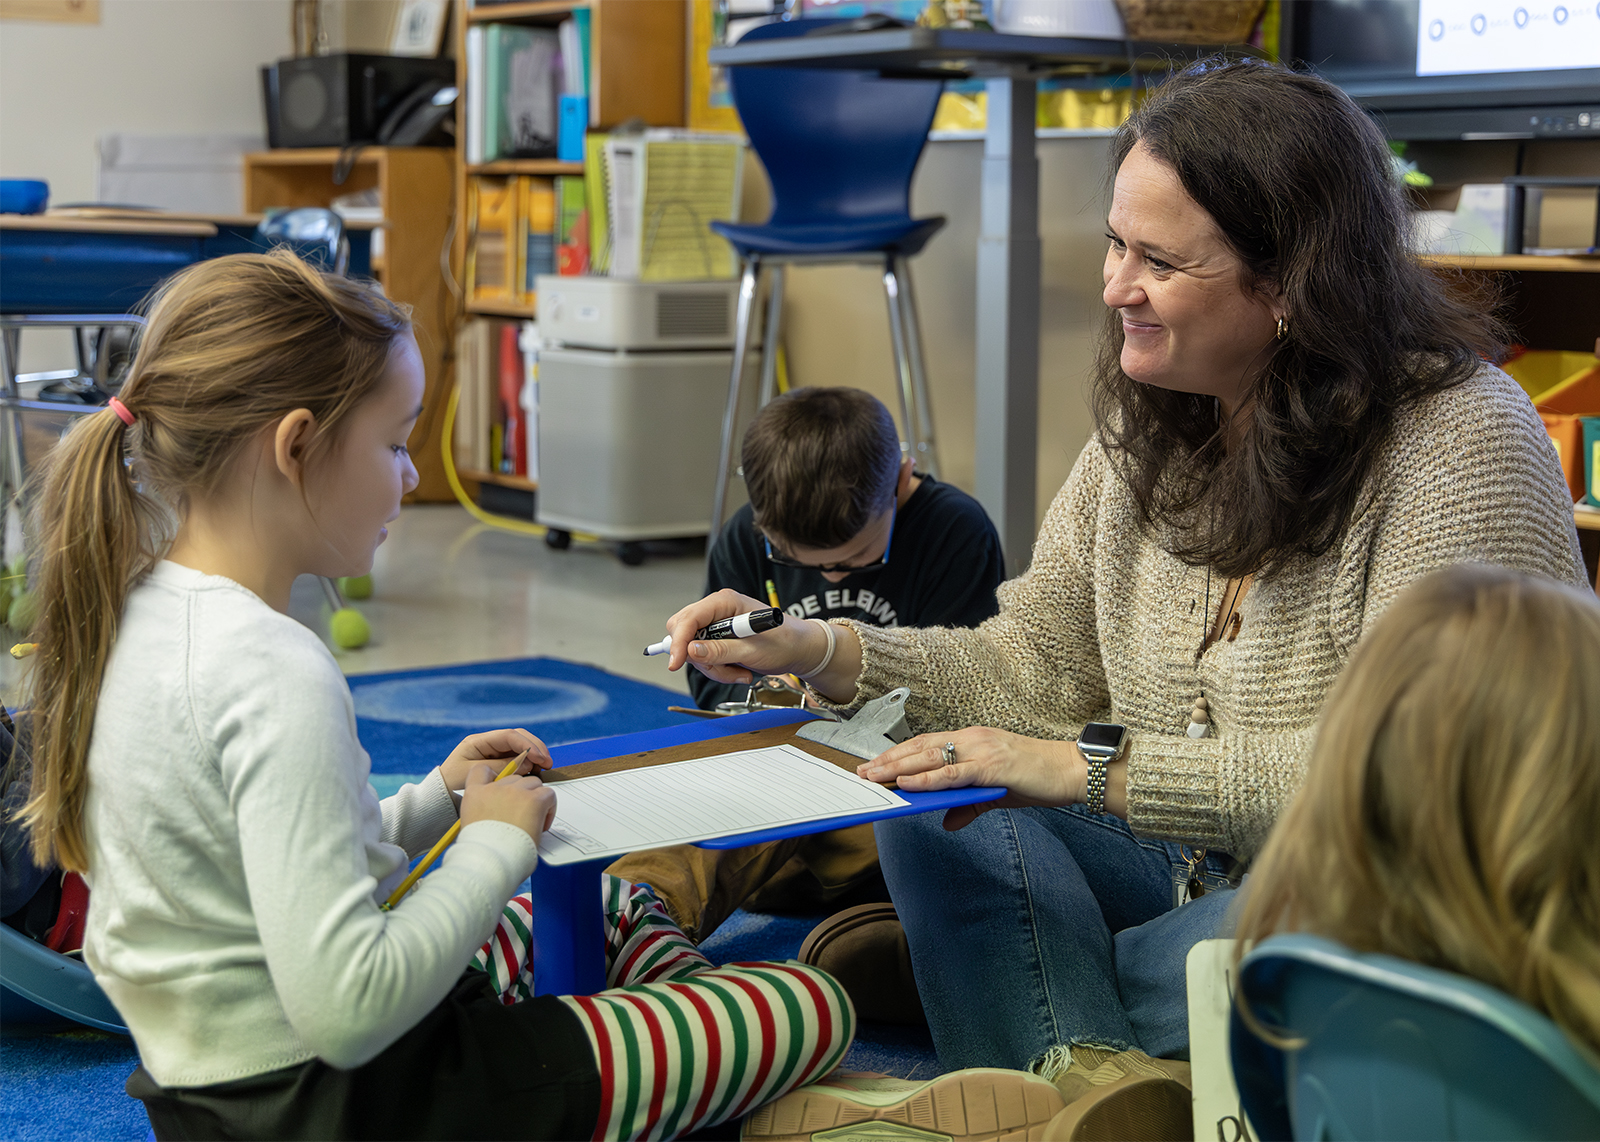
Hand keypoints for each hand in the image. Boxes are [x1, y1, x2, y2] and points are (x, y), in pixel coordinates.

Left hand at [440, 729, 551, 797]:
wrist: (440, 796)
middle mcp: (488, 743)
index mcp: (478, 742)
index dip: (527, 745)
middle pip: (518, 737)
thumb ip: (501, 768)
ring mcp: (494, 752)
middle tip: (548, 762)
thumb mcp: (475, 775)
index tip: (540, 758)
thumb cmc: (451, 784)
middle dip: (536, 747)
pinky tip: (535, 771)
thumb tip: (526, 764)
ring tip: (543, 768)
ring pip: (520, 746)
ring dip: (534, 754)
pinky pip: (517, 758)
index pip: (509, 736)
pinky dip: (529, 763)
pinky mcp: (498, 762)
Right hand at [459, 764, 557, 843]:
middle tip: (522, 815)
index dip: (493, 776)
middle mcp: (494, 788)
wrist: (489, 860)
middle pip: (514, 779)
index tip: (501, 789)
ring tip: (533, 820)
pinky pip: (548, 794)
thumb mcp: (471, 825)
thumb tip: (498, 813)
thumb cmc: (482, 850)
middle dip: (520, 794)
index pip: (481, 770)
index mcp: (474, 794)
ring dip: (535, 799)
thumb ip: (483, 811)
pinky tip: (542, 824)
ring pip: (533, 783)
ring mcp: (514, 791)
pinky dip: (550, 808)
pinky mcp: (533, 799)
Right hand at [662, 589, 832, 683]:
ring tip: (740, 673)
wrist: (799, 649)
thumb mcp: (752, 651)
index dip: (678, 642)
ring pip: (692, 650)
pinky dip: (717, 669)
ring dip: (713, 668)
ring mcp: (716, 623)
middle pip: (683, 632)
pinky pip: (703, 657)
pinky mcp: (717, 638)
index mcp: (725, 602)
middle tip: (721, 671)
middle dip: (698, 658)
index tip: (675, 664)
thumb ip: (720, 651)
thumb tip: (691, 651)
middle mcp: (717, 609)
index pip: (689, 618)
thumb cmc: (784, 642)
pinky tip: (738, 671)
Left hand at [858, 728, 1085, 830]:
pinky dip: (927, 778)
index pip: (926, 744)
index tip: (874, 764)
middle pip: (920, 747)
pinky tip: (908, 783)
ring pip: (930, 756)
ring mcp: (981, 750)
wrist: (1070, 771)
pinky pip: (952, 773)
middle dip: (888, 760)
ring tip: (874, 777)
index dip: (898, 753)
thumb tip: (948, 822)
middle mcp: (972, 739)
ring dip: (899, 767)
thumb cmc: (1036, 778)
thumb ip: (969, 805)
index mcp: (972, 740)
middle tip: (862, 772)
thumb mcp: (996, 792)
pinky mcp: (991, 766)